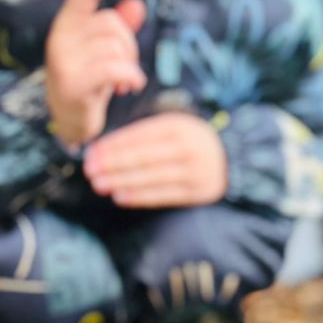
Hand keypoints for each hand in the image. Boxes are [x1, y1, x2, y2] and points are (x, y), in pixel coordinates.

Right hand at [45, 0, 147, 146]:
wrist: (70, 122)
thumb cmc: (90, 82)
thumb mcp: (105, 51)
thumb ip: (119, 28)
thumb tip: (137, 3)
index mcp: (66, 24)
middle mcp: (59, 37)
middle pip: (109, 22)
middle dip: (129, 44)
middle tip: (129, 66)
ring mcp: (63, 60)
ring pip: (113, 46)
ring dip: (129, 65)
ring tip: (125, 81)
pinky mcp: (72, 83)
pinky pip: (112, 68)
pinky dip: (130, 76)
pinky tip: (130, 86)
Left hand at [83, 112, 228, 207]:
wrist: (232, 158)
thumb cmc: (191, 142)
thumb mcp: (174, 128)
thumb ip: (146, 135)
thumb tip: (106, 149)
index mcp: (178, 126)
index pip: (139, 136)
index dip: (113, 145)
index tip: (92, 153)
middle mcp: (187, 147)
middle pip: (143, 157)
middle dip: (112, 164)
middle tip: (90, 171)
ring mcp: (194, 171)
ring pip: (150, 177)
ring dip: (121, 181)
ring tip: (99, 185)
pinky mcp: (197, 191)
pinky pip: (163, 196)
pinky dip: (139, 196)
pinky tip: (120, 196)